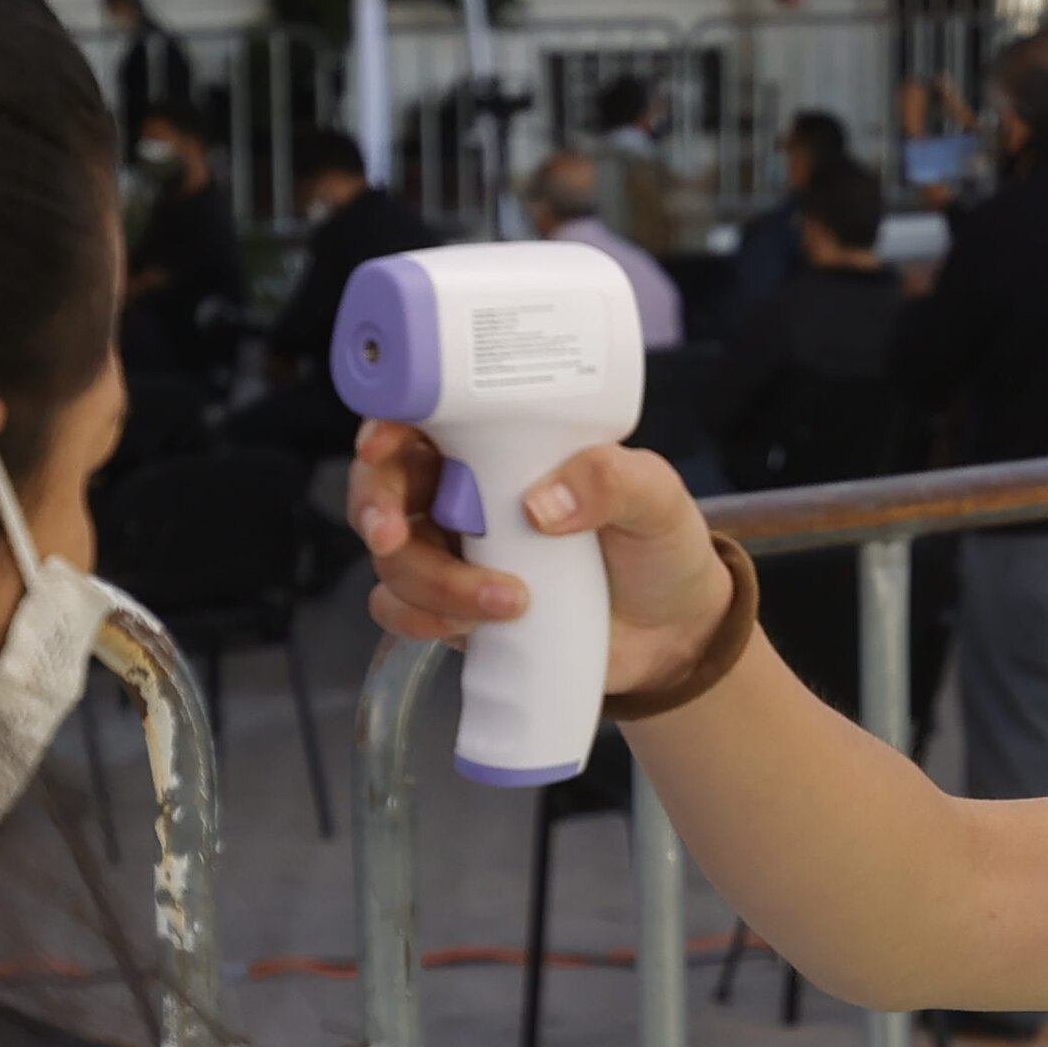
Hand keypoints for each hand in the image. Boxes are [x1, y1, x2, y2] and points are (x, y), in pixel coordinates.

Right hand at [350, 421, 734, 701]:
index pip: (419, 416)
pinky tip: (479, 627)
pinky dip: (425, 621)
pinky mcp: (454, 608)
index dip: (383, 425)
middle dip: (376, 510)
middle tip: (396, 535)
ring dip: (431, 584)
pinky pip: (402, 612)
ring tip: (511, 602)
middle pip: (381, 487)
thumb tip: (541, 504)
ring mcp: (452, 551)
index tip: (381, 445)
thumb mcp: (655, 497)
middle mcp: (461, 490)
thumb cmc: (657, 543)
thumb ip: (612, 481)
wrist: (671, 630)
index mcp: (498, 442)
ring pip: (392, 560)